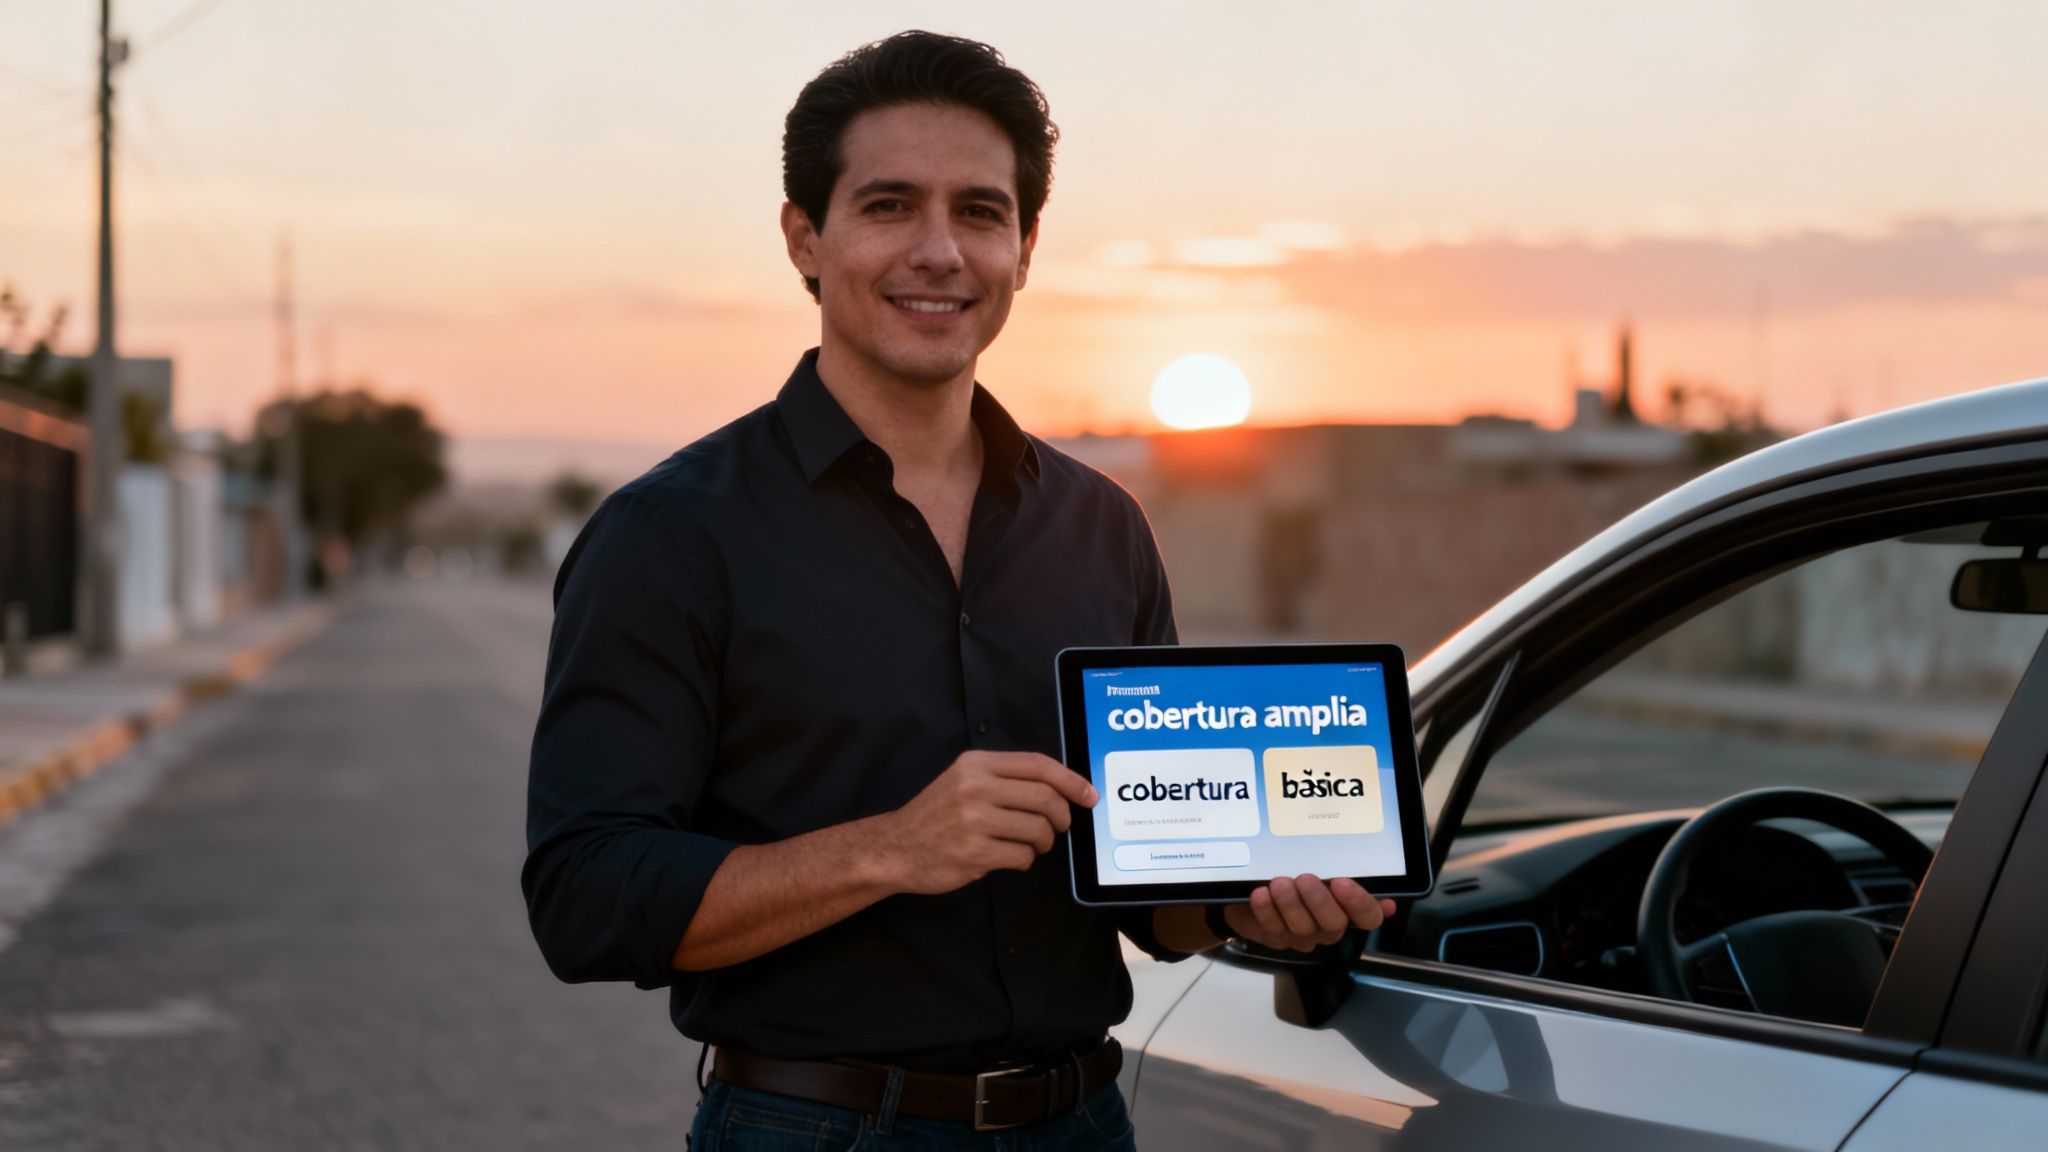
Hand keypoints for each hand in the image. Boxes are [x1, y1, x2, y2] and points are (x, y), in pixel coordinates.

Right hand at [877, 751, 1095, 895]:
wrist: (895, 847)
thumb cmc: (935, 816)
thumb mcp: (963, 780)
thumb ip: (1004, 778)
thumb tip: (1058, 789)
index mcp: (977, 764)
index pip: (1038, 765)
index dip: (1071, 780)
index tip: (1089, 795)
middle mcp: (975, 787)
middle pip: (1045, 798)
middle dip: (1062, 816)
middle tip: (1060, 826)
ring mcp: (974, 821)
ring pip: (1038, 830)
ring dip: (1043, 842)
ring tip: (1030, 844)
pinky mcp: (974, 853)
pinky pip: (1022, 857)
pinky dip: (1024, 860)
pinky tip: (1008, 857)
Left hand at [1221, 875, 1395, 952]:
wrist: (1255, 884)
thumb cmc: (1296, 870)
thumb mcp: (1320, 865)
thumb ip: (1346, 872)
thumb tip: (1384, 894)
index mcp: (1347, 907)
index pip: (1368, 916)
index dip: (1359, 903)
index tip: (1343, 883)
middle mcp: (1328, 925)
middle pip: (1334, 924)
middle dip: (1319, 901)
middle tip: (1305, 878)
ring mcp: (1302, 934)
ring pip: (1302, 928)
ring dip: (1290, 904)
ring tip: (1278, 883)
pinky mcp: (1275, 937)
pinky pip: (1273, 929)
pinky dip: (1266, 910)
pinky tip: (1261, 894)